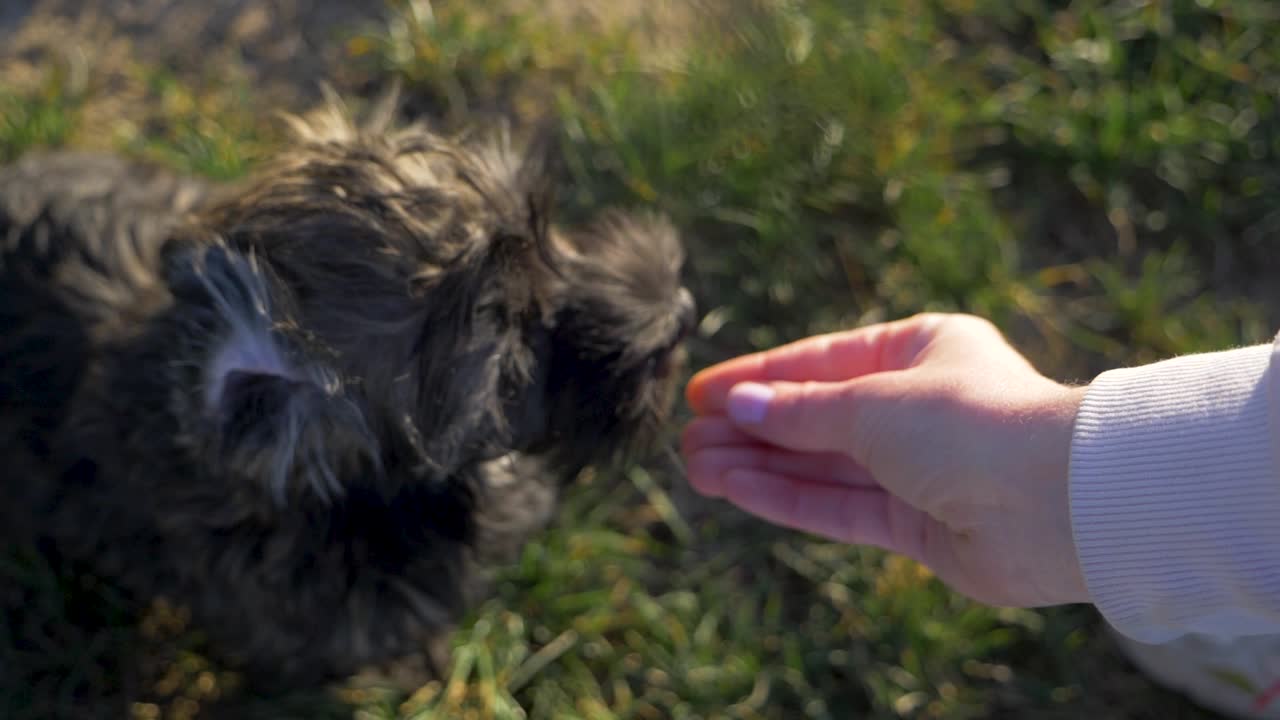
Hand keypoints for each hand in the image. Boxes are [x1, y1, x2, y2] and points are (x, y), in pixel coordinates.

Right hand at [681, 313, 1089, 607]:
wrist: (1057, 503)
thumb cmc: (973, 423)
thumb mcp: (871, 401)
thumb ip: (800, 411)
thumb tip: (738, 406)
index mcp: (923, 351)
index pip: (822, 361)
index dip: (758, 377)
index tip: (702, 391)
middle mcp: (920, 408)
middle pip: (817, 418)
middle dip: (751, 428)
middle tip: (686, 437)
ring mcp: (920, 471)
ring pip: (822, 466)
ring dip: (758, 465)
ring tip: (693, 464)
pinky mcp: (920, 526)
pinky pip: (839, 507)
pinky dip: (787, 497)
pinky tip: (734, 487)